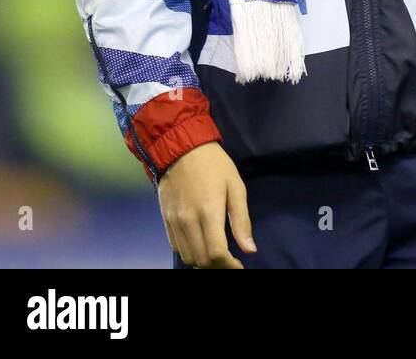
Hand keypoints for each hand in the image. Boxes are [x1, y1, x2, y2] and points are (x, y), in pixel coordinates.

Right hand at [157, 142, 255, 268]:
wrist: (182, 149)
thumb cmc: (215, 165)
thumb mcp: (236, 186)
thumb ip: (241, 220)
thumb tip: (249, 249)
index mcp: (209, 212)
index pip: (216, 253)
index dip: (229, 265)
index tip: (239, 266)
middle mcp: (188, 221)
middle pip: (201, 260)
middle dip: (218, 266)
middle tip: (230, 261)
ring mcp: (174, 222)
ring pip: (188, 257)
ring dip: (203, 261)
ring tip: (217, 254)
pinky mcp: (165, 220)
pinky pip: (176, 247)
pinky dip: (190, 252)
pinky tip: (201, 244)